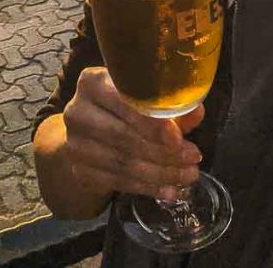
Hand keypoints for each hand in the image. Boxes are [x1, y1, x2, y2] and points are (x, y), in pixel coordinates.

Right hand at [62, 67, 203, 200]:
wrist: (86, 129)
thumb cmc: (121, 105)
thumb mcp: (142, 96)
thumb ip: (169, 103)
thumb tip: (197, 111)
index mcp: (92, 82)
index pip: (123, 102)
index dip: (151, 122)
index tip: (178, 138)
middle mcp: (77, 111)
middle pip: (124, 136)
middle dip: (163, 151)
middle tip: (194, 157)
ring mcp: (75, 143)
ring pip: (123, 162)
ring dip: (161, 172)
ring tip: (189, 175)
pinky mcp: (79, 171)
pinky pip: (119, 182)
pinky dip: (148, 187)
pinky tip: (169, 190)